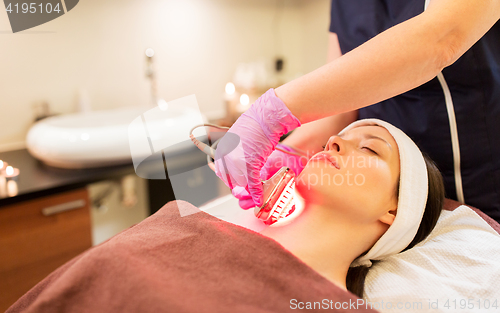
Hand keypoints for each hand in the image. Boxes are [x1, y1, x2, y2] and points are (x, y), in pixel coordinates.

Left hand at [214, 89, 300, 206]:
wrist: (265, 118)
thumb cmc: (255, 127)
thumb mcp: (237, 140)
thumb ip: (234, 154)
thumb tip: (236, 166)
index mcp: (222, 150)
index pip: (221, 173)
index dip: (231, 180)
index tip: (237, 184)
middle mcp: (226, 156)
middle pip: (231, 180)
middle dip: (241, 186)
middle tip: (248, 189)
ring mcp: (237, 160)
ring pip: (242, 183)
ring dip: (250, 189)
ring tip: (256, 191)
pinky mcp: (250, 163)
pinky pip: (252, 183)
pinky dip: (256, 192)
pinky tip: (259, 198)